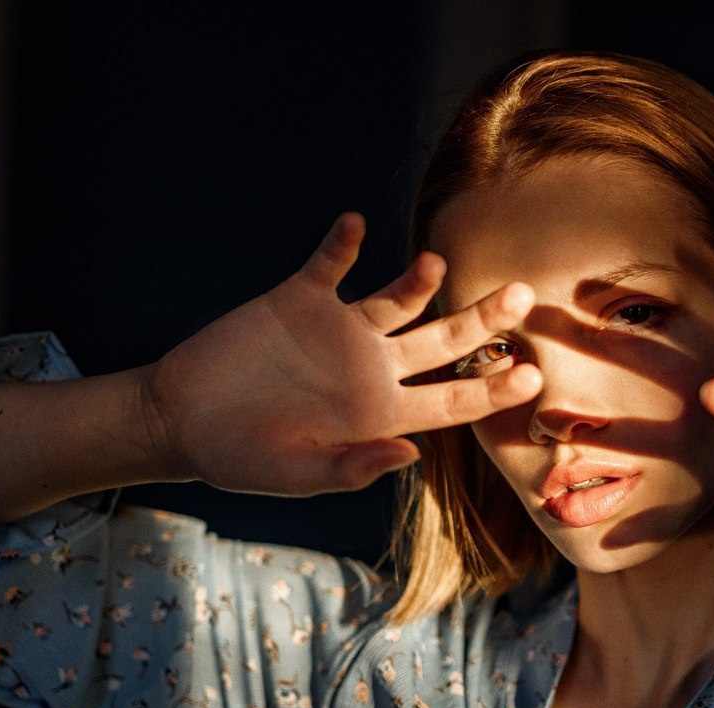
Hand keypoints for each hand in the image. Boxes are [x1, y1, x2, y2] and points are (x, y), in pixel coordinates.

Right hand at [143, 212, 541, 495]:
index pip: (451, 400)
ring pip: (398, 298)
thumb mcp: (298, 474)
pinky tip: (353, 228)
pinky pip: (329, 264)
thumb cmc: (242, 458)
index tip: (531, 375)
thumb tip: (409, 454)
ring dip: (419, 280)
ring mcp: (339, 330)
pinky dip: (342, 245)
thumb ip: (352, 467)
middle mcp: (371, 366)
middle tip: (522, 295)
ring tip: (435, 265)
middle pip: (444, 340)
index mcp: (381, 413)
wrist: (182, 420)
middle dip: (484, 320)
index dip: (491, 389)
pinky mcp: (299, 299)